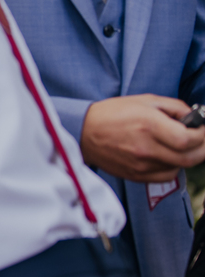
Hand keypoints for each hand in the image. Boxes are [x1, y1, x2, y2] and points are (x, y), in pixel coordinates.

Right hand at [80, 94, 204, 181]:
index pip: (189, 139)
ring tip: (183, 146)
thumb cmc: (112, 113)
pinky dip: (173, 167)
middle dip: (202, 148)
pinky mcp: (136, 175)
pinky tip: (168, 157)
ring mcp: (141, 164)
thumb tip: (194, 117)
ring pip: (180, 167)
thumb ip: (174, 107)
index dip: (202, 135)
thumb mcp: (144, 100)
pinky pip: (166, 176)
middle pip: (190, 157)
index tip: (202, 129)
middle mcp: (146, 147)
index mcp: (149, 125)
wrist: (83, 131)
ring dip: (188, 157)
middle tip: (201, 139)